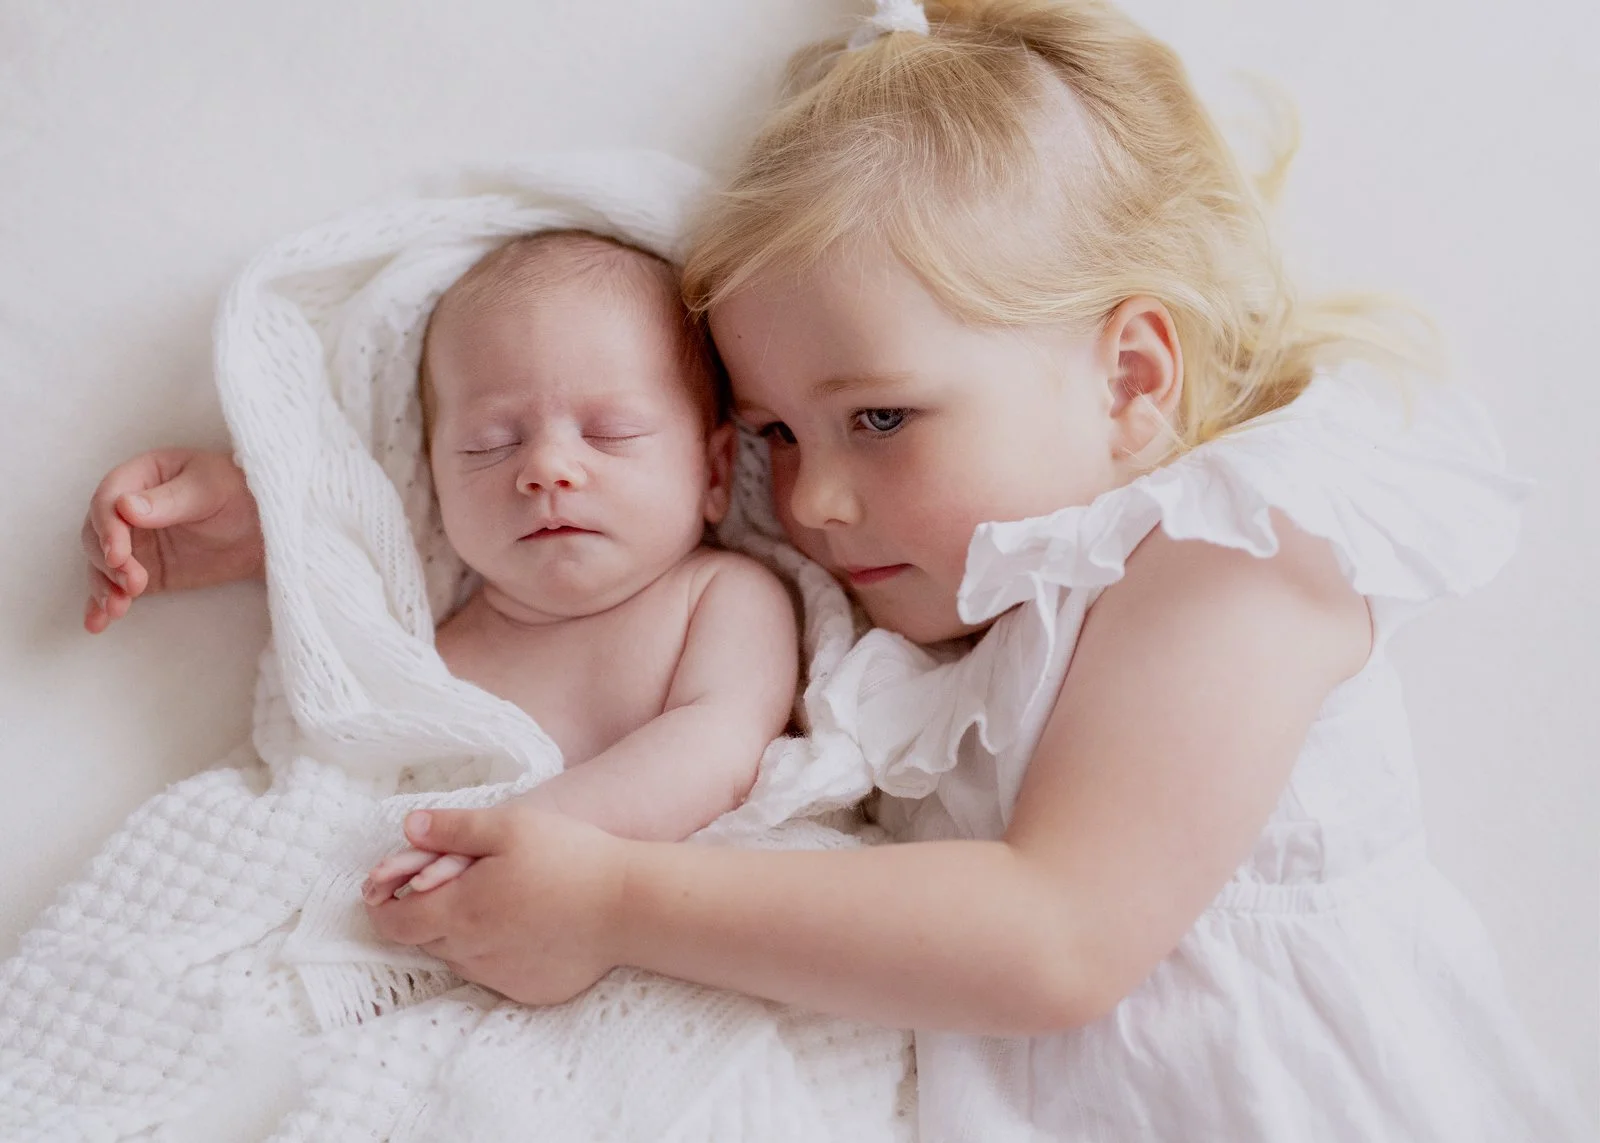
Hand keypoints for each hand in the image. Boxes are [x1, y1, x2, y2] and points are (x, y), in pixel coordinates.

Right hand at [81, 448, 263, 632]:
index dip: (108, 528)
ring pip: (102, 564)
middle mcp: (127, 510)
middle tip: (133, 583)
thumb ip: (169, 499)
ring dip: (104, 586)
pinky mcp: (144, 571)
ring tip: (118, 608)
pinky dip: (102, 603)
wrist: (264, 530)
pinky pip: (115, 586)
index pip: (107, 501)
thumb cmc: (239, 494)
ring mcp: (134, 542)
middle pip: (97, 535)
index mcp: (140, 478)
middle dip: (108, 562)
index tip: (119, 555)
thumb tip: (124, 507)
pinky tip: (97, 623)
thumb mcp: (209, 489)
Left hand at [365, 805, 629, 1005]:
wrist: (627, 905)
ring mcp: (500, 975)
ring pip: (458, 958)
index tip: (384, 889)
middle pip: (423, 940)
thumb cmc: (569, 857)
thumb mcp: (509, 825)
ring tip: (488, 902)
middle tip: (444, 885)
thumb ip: (451, 828)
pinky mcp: (528, 990)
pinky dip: (494, 952)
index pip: (393, 923)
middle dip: (423, 914)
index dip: (381, 905)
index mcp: (458, 910)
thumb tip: (407, 828)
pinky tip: (522, 927)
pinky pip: (494, 973)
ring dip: (459, 934)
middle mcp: (471, 952)